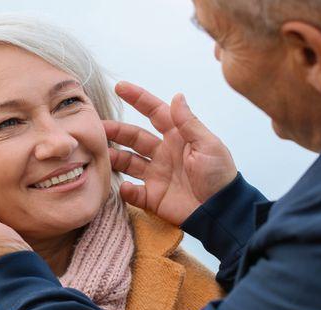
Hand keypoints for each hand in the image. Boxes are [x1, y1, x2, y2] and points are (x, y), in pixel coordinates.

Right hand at [105, 81, 236, 225]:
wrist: (221, 211)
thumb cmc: (220, 176)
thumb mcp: (208, 145)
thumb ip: (189, 123)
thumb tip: (177, 96)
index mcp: (178, 137)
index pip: (155, 113)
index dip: (139, 99)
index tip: (120, 87)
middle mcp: (163, 154)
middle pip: (134, 137)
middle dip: (116, 131)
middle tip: (98, 127)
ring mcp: (156, 175)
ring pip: (128, 162)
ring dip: (114, 157)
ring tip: (101, 154)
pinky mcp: (153, 197)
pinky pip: (134, 192)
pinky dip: (126, 190)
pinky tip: (124, 187)